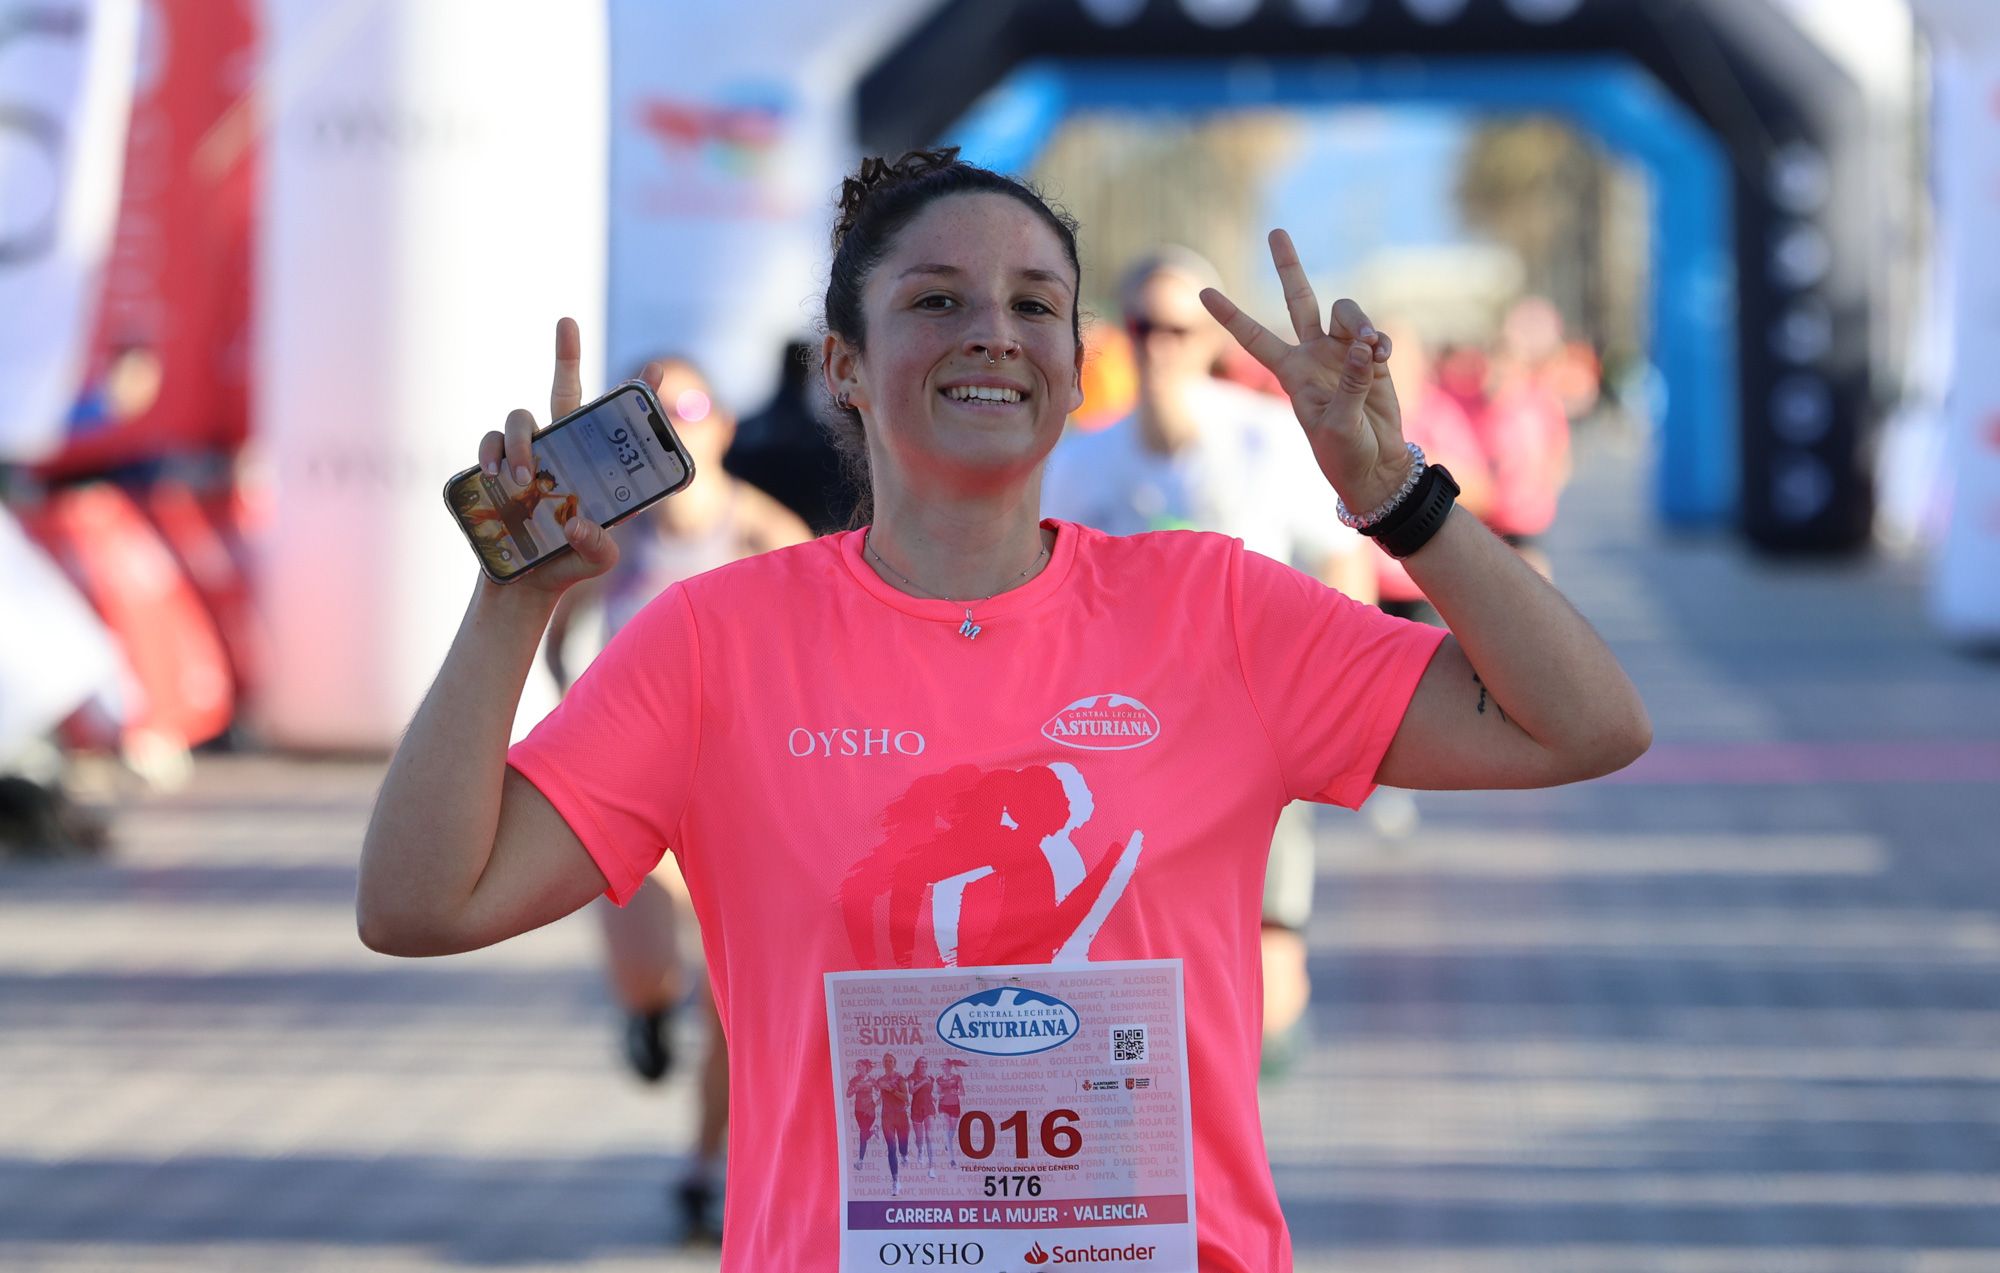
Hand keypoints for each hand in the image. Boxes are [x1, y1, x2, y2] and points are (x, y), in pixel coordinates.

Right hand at [474, 318, 664, 594]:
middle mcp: (564, 452)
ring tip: (522, 480)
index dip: (638, 393)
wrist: (522, 585)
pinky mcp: (495, 466)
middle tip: (567, 321)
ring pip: (523, 418)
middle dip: (566, 353)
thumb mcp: (597, 560)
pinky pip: (489, 442)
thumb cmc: (568, 566)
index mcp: (598, 467)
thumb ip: (598, 545)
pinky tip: (495, 476)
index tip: (656, 366)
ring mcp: (529, 456)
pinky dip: (490, 453)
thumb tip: (576, 521)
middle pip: (564, 391)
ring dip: (521, 443)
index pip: (620, 424)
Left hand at [1199, 230, 1410, 511]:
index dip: (1229, 315)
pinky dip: (1381, 341)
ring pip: (1345, 311)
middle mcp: (1312, 355)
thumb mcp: (1338, 425)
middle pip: (1298, 299)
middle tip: (1275, 232)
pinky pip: (1374, 334)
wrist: (1376, 468)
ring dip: (1360, 322)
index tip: (1201, 291)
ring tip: (1373, 350)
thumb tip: (1360, 347)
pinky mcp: (1372, 359)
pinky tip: (1383, 358)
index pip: (1253, 337)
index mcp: (1290, 373)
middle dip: (1288, 266)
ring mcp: (1343, 353)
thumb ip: (1348, 384)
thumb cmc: (1345, 454)